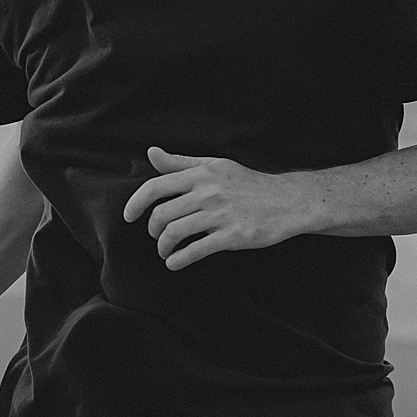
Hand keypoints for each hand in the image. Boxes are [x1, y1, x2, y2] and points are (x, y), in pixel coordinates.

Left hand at [122, 146, 312, 269]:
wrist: (287, 201)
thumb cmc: (248, 184)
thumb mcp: (215, 166)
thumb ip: (181, 162)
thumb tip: (151, 153)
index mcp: (200, 174)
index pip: (155, 187)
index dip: (135, 204)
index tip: (129, 216)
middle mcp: (207, 192)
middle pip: (161, 214)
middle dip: (153, 230)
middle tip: (156, 236)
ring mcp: (220, 214)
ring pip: (174, 233)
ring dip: (163, 247)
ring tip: (165, 252)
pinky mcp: (232, 235)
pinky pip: (195, 250)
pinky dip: (178, 260)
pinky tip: (174, 263)